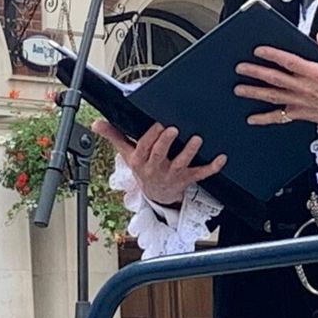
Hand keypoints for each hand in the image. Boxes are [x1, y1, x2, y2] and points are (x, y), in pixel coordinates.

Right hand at [92, 120, 226, 205]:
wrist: (156, 194)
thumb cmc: (143, 167)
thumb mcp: (127, 153)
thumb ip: (114, 136)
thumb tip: (96, 123)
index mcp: (141, 161)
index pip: (144, 147)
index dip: (151, 137)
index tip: (157, 124)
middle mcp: (157, 168)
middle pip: (160, 155)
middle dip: (165, 142)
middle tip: (173, 129)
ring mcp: (174, 174)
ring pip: (182, 163)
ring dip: (189, 151)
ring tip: (196, 139)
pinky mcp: (188, 179)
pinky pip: (201, 174)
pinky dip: (212, 167)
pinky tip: (222, 158)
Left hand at [233, 32, 317, 142]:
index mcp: (315, 73)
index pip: (289, 62)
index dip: (272, 55)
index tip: (259, 50)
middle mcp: (304, 88)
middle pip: (275, 78)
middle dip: (255, 72)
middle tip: (240, 68)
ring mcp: (300, 102)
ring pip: (273, 96)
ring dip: (254, 92)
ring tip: (239, 89)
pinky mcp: (300, 114)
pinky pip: (279, 117)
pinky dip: (264, 119)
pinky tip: (252, 118)